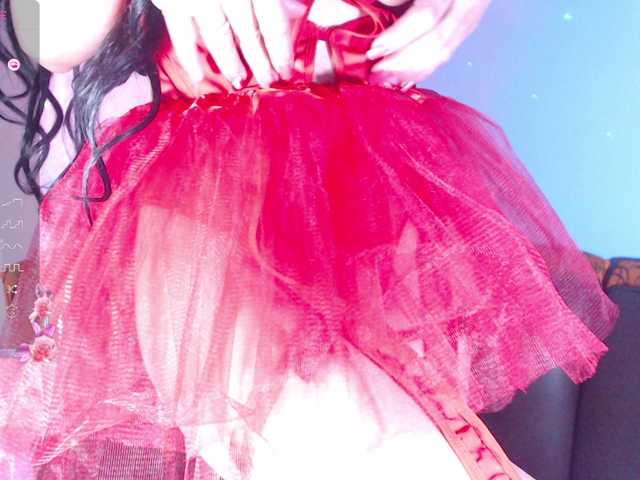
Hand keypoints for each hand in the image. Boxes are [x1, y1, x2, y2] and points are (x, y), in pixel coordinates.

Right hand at [151, 0, 293, 89]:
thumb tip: (290, 7)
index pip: (272, 23)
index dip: (281, 50)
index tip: (287, 68)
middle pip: (248, 34)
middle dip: (260, 62)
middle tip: (268, 80)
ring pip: (218, 38)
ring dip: (230, 64)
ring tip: (239, 80)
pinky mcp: (171, 1)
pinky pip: (181, 35)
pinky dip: (189, 58)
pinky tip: (198, 75)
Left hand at [366, 0, 491, 89]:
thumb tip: (386, 3)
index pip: (428, 15)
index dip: (399, 36)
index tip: (374, 49)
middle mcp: (467, 1)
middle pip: (438, 40)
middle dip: (404, 62)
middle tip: (377, 74)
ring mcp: (473, 11)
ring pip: (445, 50)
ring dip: (413, 71)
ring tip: (386, 81)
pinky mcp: (470, 22)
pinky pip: (448, 50)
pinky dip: (425, 67)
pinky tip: (405, 79)